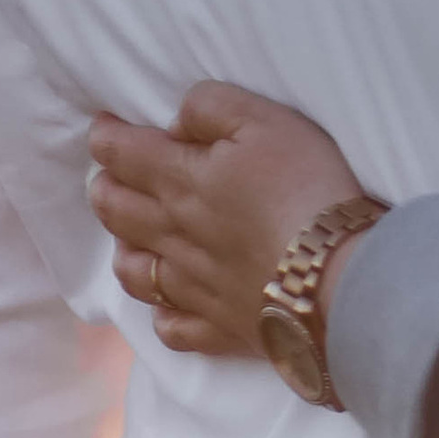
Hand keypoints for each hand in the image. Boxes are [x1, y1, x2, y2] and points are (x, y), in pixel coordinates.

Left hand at [88, 82, 364, 360]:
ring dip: (123, 249)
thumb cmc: (305, 187)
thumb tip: (177, 123)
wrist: (335, 274)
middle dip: (104, 189)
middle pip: (117, 212)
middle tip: (105, 176)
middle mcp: (174, 235)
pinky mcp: (218, 327)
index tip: (103, 128)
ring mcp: (192, 287)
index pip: (123, 154)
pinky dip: (163, 316)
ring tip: (129, 236)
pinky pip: (173, 329)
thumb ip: (212, 109)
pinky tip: (168, 306)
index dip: (105, 138)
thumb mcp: (266, 121)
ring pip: (134, 272)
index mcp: (181, 181)